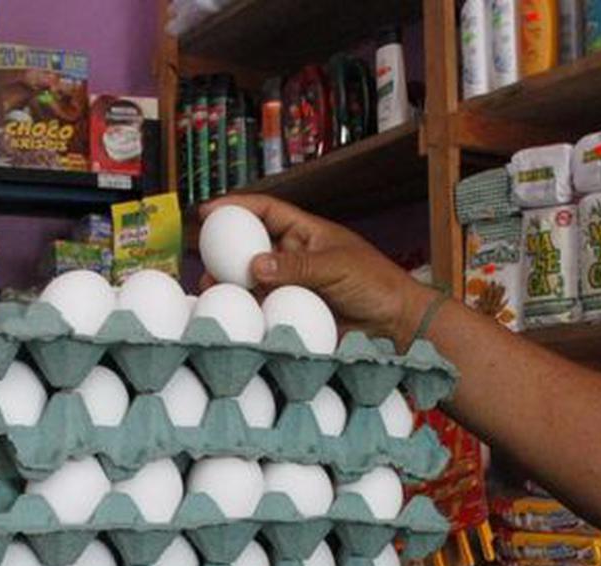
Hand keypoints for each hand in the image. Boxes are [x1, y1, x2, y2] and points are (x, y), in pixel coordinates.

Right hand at [200, 194, 436, 347]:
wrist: (394, 323)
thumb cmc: (376, 283)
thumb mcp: (336, 267)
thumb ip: (296, 267)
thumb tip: (255, 265)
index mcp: (307, 233)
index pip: (266, 212)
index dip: (237, 207)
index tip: (209, 211)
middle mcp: (296, 256)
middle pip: (252, 246)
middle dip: (226, 250)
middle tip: (205, 259)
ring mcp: (294, 284)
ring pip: (253, 279)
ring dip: (232, 282)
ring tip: (212, 288)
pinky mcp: (295, 311)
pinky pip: (265, 306)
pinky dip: (247, 308)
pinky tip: (234, 311)